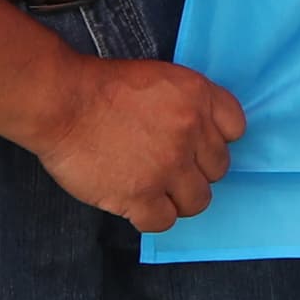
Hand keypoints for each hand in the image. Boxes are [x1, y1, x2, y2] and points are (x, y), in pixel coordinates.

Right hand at [26, 55, 245, 232]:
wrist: (63, 102)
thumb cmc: (102, 86)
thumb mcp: (160, 78)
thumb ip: (187, 105)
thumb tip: (200, 136)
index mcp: (198, 96)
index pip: (236, 128)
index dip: (215, 140)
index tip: (197, 145)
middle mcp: (191, 132)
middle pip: (218, 169)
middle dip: (195, 170)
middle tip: (168, 168)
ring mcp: (168, 166)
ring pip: (198, 201)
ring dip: (178, 198)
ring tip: (154, 190)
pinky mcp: (141, 195)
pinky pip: (164, 221)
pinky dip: (151, 216)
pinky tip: (135, 204)